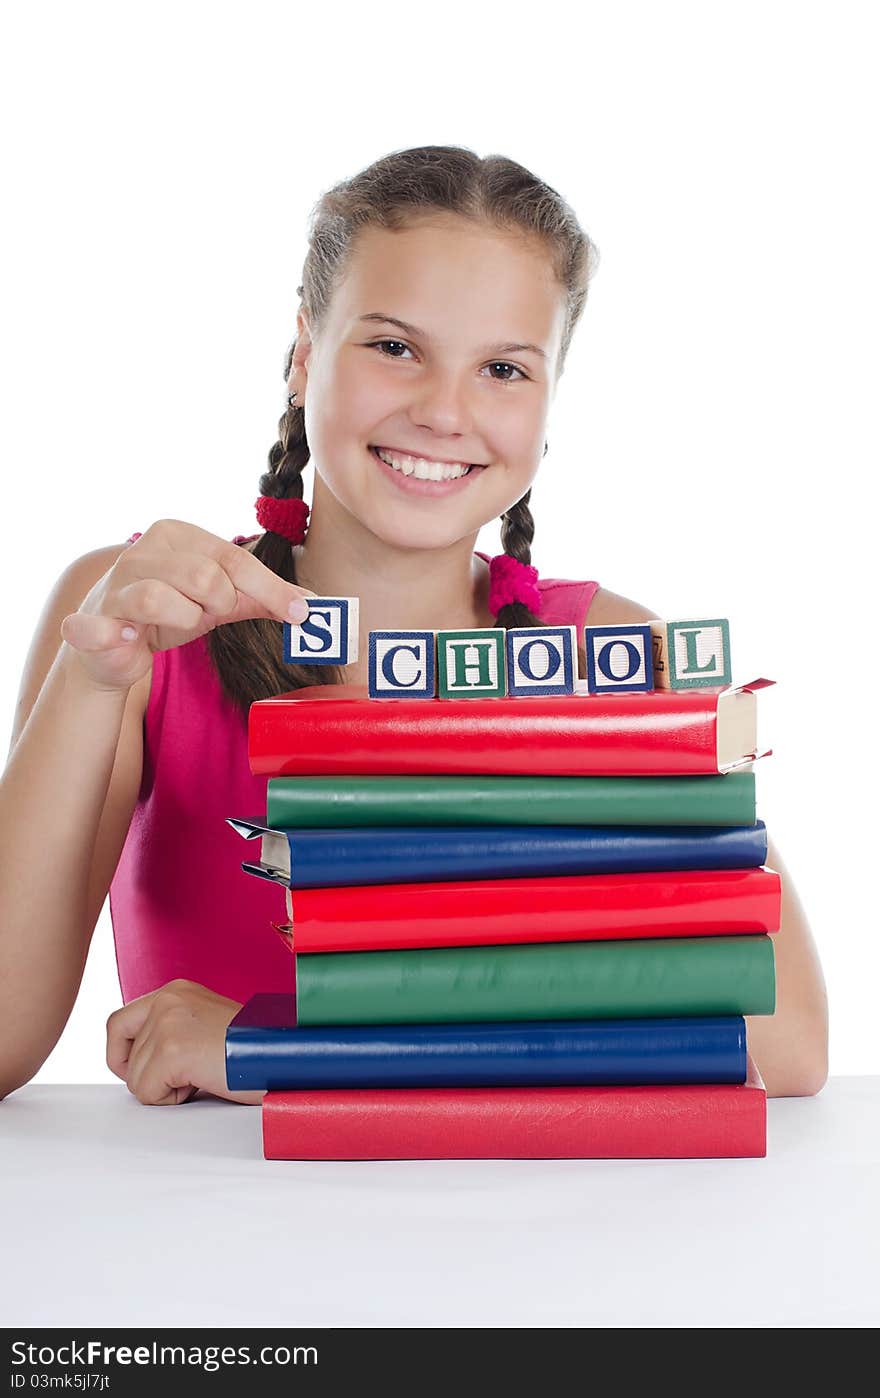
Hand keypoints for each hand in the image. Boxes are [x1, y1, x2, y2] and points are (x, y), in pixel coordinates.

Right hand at [60, 518, 313, 693]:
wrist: (114, 645)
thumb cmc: (170, 612)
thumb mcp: (218, 601)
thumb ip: (259, 597)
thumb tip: (308, 604)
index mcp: (177, 534)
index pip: (235, 558)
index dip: (271, 589)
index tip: (302, 613)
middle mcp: (144, 549)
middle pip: (206, 577)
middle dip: (218, 605)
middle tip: (208, 613)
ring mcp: (116, 582)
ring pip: (164, 599)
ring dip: (183, 620)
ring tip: (176, 622)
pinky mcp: (95, 618)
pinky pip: (102, 625)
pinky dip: (114, 634)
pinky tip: (127, 638)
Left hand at [106, 978, 264, 1105]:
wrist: (283, 1056)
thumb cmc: (252, 1050)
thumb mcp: (202, 1026)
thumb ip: (169, 1032)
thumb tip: (133, 1062)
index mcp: (175, 991)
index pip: (117, 1023)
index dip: (122, 1054)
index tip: (142, 1071)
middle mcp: (168, 999)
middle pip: (121, 1053)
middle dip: (147, 1075)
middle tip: (184, 1077)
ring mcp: (168, 1022)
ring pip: (134, 1078)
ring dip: (164, 1088)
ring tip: (201, 1076)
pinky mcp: (172, 1050)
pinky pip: (146, 1092)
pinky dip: (170, 1100)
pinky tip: (201, 1084)